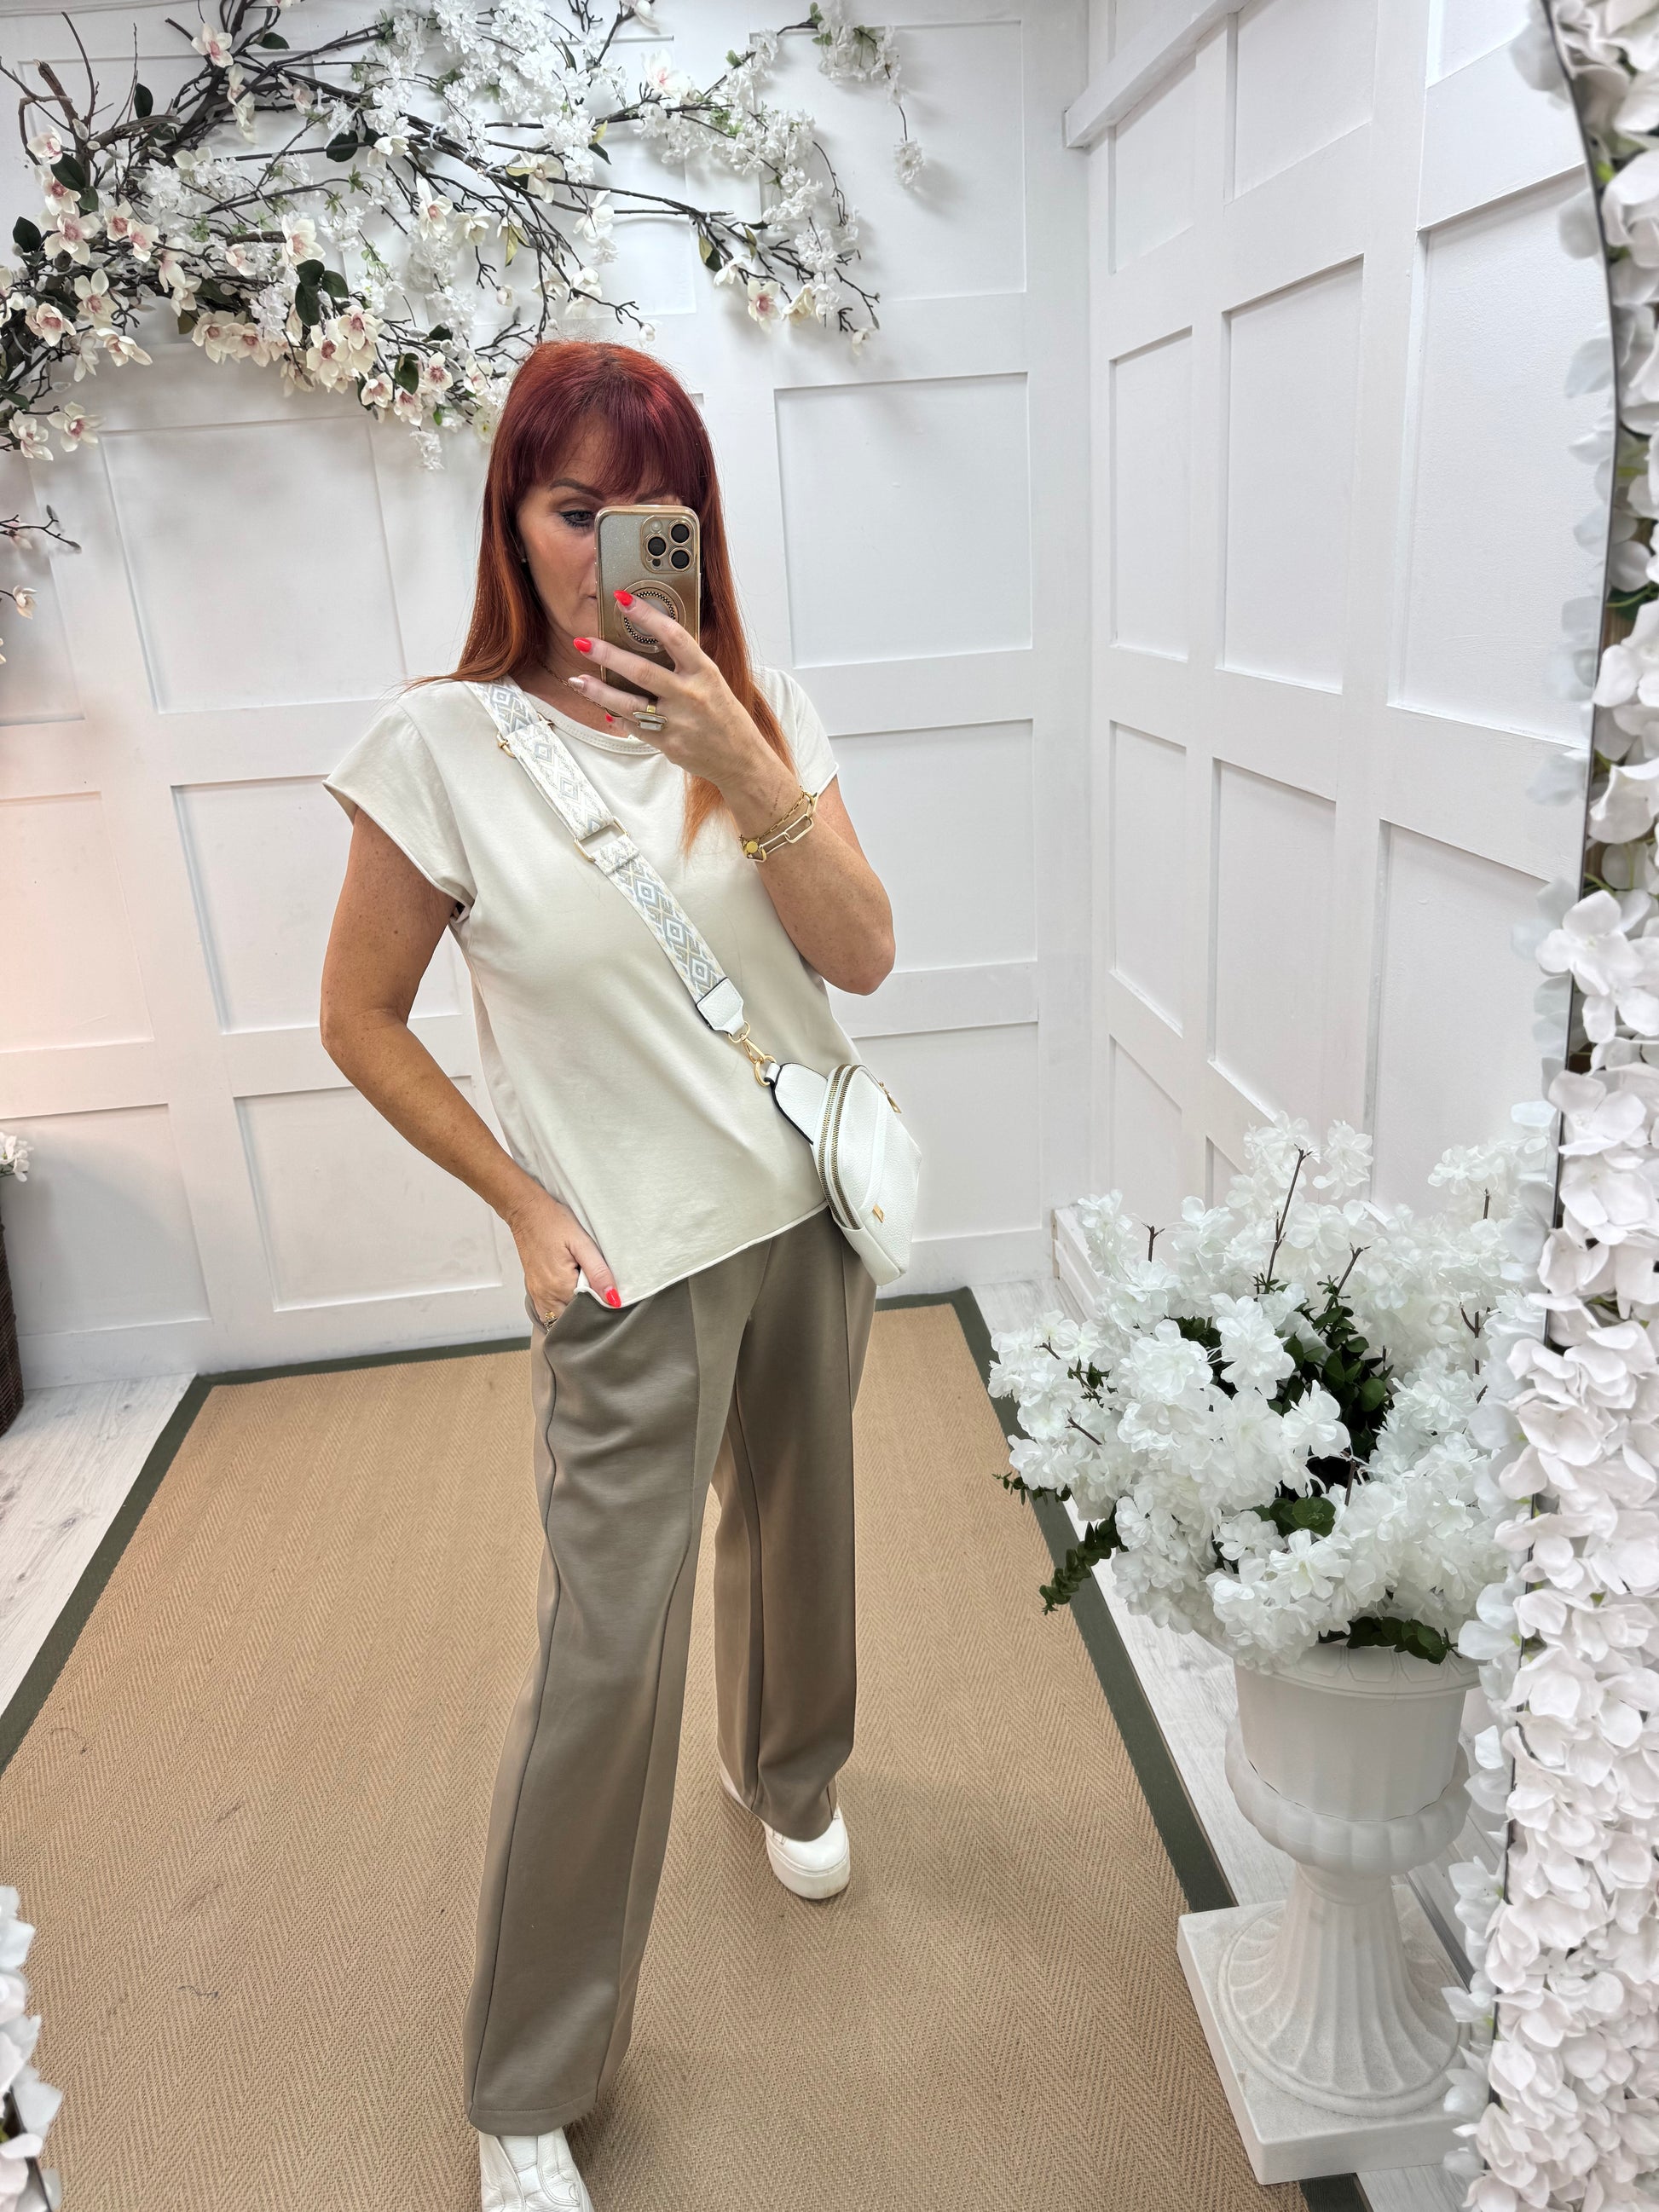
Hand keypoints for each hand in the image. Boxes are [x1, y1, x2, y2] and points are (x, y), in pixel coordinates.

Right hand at [507, 1185, 619, 1325]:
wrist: (526, 1211)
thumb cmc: (554, 1222)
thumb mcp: (582, 1243)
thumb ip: (598, 1273)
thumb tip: (613, 1299)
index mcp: (560, 1286)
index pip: (586, 1313)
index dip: (600, 1309)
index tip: (609, 1298)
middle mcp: (546, 1295)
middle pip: (570, 1320)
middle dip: (585, 1315)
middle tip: (599, 1298)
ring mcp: (537, 1294)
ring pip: (558, 1318)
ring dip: (572, 1314)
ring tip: (585, 1297)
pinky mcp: (533, 1289)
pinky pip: (547, 1311)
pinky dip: (560, 1310)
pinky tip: (570, 1297)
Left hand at [564, 593, 799, 832]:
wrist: (741, 760)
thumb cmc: (726, 717)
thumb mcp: (712, 682)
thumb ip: (685, 665)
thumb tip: (650, 642)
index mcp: (704, 673)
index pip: (673, 636)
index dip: (646, 615)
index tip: (623, 600)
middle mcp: (690, 695)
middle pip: (642, 671)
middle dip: (608, 655)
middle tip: (584, 642)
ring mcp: (678, 722)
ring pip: (629, 704)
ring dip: (599, 691)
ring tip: (578, 680)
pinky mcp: (668, 744)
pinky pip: (635, 727)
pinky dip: (617, 717)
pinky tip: (602, 708)